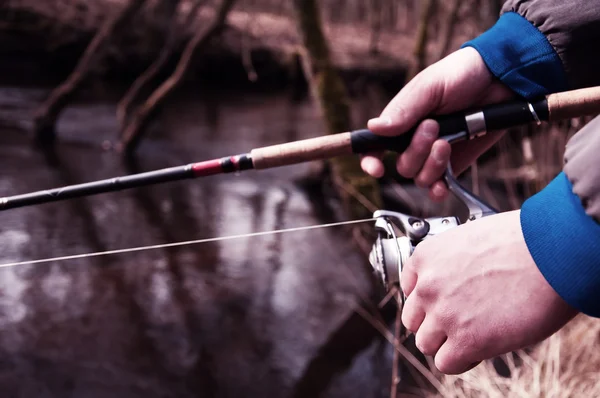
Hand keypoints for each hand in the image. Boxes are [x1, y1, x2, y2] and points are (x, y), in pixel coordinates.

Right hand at [361, 47, 514, 200]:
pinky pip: (439, 187)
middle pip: (402, 165)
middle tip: (433, 126)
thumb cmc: (461, 74)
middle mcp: (413, 141)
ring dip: (432, 165)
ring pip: (419, 177)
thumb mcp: (430, 86)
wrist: (500, 79)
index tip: (376, 167)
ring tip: (447, 143)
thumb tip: (374, 127)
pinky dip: (439, 189)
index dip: (370, 159)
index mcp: (401, 121)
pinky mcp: (455, 164)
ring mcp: (434, 154)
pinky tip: (443, 184)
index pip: (374, 146)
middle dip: (416, 151)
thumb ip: (404, 110)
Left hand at [400, 210, 578, 373]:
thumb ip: (454, 262)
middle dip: (435, 322)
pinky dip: (462, 360)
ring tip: (475, 334)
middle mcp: (427, 285)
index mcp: (426, 256)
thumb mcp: (472, 238)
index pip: (410, 289)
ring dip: (447, 343)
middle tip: (462, 321)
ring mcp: (443, 314)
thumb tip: (459, 281)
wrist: (552, 253)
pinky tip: (481, 348)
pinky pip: (446, 363)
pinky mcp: (465, 340)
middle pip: (414, 319)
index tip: (447, 302)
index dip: (430, 299)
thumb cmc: (524, 241)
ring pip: (426, 343)